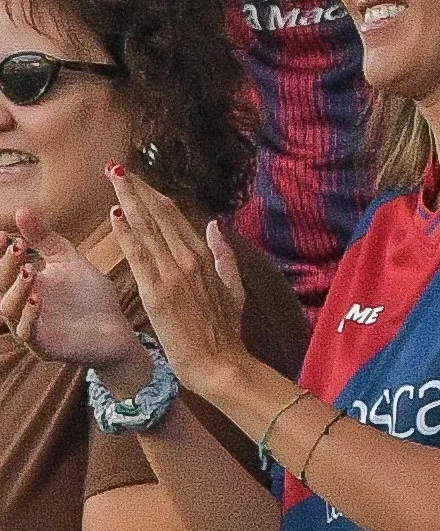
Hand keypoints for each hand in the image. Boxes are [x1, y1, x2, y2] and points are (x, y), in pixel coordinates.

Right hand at [1, 208, 139, 368]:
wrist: (114, 328)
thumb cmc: (88, 295)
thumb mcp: (67, 260)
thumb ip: (45, 238)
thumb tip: (21, 209)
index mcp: (24, 286)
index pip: (3, 269)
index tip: (2, 234)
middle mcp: (20, 307)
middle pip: (1, 288)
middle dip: (5, 268)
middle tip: (16, 247)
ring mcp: (30, 327)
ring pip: (9, 311)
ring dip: (16, 290)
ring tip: (28, 270)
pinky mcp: (43, 345)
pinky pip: (28, 332)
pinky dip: (29, 315)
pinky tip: (36, 298)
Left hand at [106, 165, 250, 398]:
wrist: (220, 362)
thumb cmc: (226, 330)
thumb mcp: (233, 287)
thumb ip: (223, 254)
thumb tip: (214, 224)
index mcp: (205, 256)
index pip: (176, 215)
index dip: (154, 194)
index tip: (138, 177)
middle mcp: (189, 258)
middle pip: (159, 214)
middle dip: (137, 188)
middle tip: (117, 168)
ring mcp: (174, 274)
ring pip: (149, 227)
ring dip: (129, 201)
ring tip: (113, 180)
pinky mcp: (158, 293)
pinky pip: (140, 256)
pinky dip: (127, 233)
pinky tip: (116, 216)